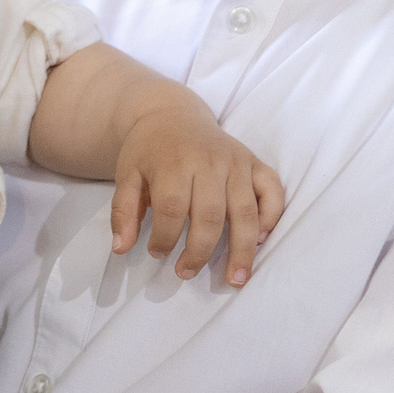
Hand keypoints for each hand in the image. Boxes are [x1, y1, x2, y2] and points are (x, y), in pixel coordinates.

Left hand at [111, 100, 284, 286]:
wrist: (171, 113)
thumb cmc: (148, 150)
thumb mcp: (126, 175)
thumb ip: (123, 212)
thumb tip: (120, 249)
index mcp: (174, 163)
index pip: (173, 209)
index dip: (165, 238)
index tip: (156, 253)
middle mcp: (210, 162)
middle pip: (211, 215)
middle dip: (199, 251)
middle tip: (186, 273)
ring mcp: (236, 161)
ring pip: (245, 210)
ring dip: (242, 249)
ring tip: (235, 279)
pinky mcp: (254, 162)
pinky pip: (273, 190)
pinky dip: (271, 216)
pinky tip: (259, 240)